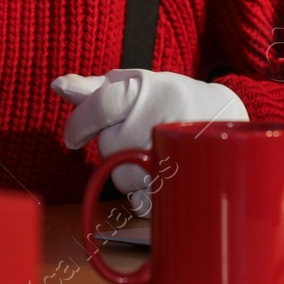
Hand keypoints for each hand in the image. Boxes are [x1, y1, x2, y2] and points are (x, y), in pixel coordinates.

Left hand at [51, 69, 246, 214]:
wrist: (227, 122)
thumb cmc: (174, 99)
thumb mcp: (137, 83)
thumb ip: (94, 88)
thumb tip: (57, 85)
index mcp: (147, 90)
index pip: (100, 106)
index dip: (80, 123)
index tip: (72, 138)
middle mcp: (157, 121)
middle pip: (108, 145)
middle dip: (115, 143)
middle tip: (141, 133)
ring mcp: (170, 158)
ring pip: (121, 176)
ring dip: (130, 169)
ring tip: (156, 152)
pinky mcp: (178, 189)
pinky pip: (140, 200)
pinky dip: (145, 192)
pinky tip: (161, 175)